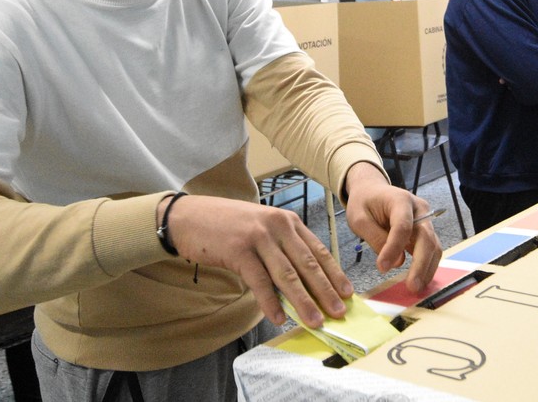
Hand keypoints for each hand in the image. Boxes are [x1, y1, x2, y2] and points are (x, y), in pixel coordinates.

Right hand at [160, 194, 349, 328]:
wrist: (189, 216)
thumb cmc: (228, 225)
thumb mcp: (262, 228)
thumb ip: (282, 249)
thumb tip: (302, 284)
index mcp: (287, 222)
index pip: (318, 250)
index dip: (334, 273)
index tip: (347, 293)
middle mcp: (277, 227)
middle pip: (308, 264)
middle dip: (326, 291)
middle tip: (337, 312)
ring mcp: (258, 238)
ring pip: (287, 275)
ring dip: (303, 301)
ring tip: (315, 320)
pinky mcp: (238, 251)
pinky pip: (260, 282)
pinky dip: (270, 302)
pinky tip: (278, 318)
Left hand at [343, 162, 442, 293]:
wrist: (373, 191)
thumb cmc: (364, 203)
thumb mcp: (359, 218)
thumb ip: (376, 238)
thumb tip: (396, 263)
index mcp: (400, 200)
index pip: (402, 226)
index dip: (394, 248)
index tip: (382, 268)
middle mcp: (419, 209)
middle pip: (426, 238)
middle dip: (420, 264)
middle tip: (412, 286)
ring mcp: (426, 220)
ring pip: (434, 246)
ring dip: (427, 268)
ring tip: (416, 287)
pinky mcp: (425, 231)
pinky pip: (431, 250)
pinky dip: (427, 266)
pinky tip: (419, 280)